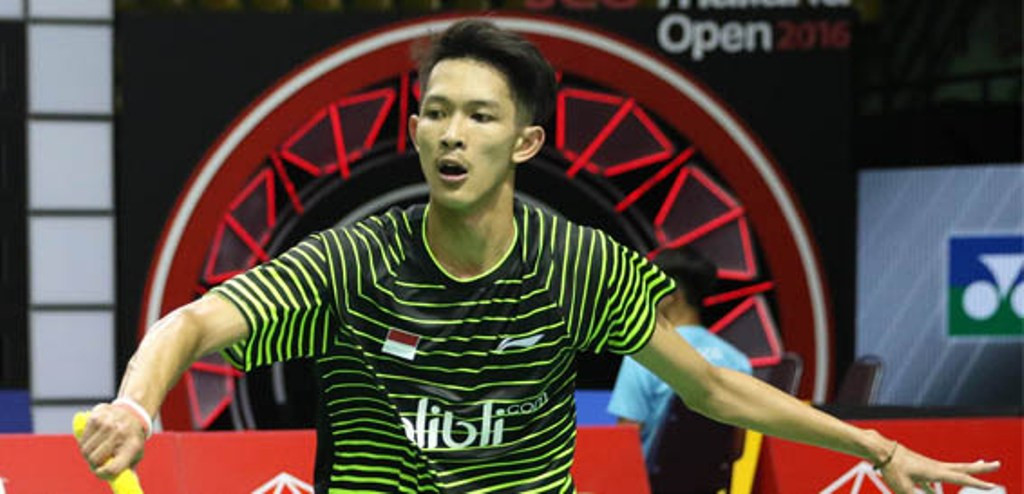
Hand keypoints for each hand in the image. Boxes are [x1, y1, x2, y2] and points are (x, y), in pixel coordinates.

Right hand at [76, 403, 146, 479]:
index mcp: (132, 446)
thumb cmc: (132, 439)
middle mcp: (120, 433)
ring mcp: (108, 424)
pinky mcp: (96, 417)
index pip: (112, 469)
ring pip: (86, 451)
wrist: (133, 412)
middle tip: (97, 461)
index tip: (100, 472)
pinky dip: (84, 444)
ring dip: (88, 454)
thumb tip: (127, 490)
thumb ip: (129, 472)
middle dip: (94, 464)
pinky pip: (82, 439)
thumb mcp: (136, 454)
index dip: (102, 474)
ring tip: (96, 450)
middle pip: (95, 460)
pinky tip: (92, 441)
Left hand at [878, 443, 1000, 493]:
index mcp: (935, 472)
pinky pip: (936, 475)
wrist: (881, 451)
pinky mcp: (920, 467)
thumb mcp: (904, 489)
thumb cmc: (892, 469)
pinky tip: (935, 490)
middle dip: (981, 468)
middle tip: (997, 464)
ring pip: (952, 469)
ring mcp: (928, 465)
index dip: (977, 484)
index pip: (961, 479)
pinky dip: (943, 478)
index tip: (993, 485)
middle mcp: (935, 467)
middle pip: (963, 468)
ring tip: (980, 465)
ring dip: (967, 469)